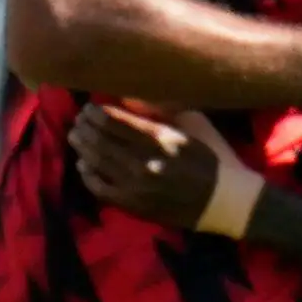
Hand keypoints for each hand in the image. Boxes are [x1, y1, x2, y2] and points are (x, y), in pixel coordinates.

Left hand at [71, 102, 232, 228]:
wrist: (225, 201)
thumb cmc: (212, 157)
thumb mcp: (193, 124)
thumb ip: (162, 109)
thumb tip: (128, 96)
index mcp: (160, 138)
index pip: (114, 121)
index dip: (96, 112)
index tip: (90, 107)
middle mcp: (144, 160)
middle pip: (101, 139)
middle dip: (85, 127)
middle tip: (78, 120)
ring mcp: (137, 185)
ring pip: (97, 161)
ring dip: (83, 147)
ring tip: (76, 136)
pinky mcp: (135, 205)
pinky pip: (102, 189)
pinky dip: (89, 176)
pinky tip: (83, 166)